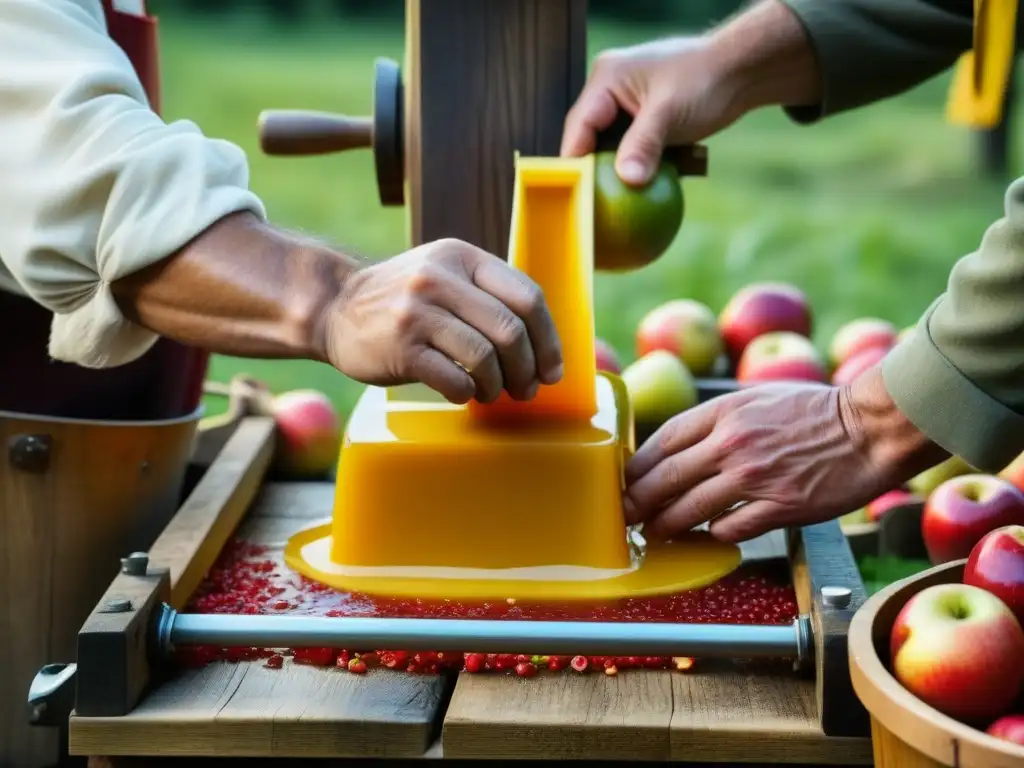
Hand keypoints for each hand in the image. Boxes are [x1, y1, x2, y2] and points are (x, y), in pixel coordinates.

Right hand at [324, 238, 563, 404]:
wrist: (335, 309)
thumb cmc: (405, 302)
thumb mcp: (444, 275)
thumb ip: (489, 296)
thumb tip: (548, 347)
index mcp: (462, 257)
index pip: (526, 296)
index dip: (548, 338)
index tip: (551, 368)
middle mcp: (439, 278)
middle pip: (510, 330)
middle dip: (527, 368)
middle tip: (526, 389)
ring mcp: (417, 312)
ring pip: (484, 357)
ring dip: (497, 385)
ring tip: (491, 392)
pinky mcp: (401, 347)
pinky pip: (453, 379)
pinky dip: (467, 393)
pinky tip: (462, 392)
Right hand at [560, 1, 821, 186]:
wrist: (742, 71)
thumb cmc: (705, 81)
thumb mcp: (670, 113)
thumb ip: (645, 145)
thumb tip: (627, 180)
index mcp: (606, 80)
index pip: (579, 126)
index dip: (574, 162)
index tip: (576, 195)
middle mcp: (610, 92)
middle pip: (590, 140)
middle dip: (593, 171)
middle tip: (592, 207)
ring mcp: (627, 107)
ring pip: (611, 148)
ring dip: (616, 173)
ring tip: (611, 208)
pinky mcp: (644, 121)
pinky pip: (631, 150)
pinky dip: (636, 169)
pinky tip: (638, 195)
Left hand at [623, 367, 945, 542]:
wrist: (870, 428)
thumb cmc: (816, 411)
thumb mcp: (757, 398)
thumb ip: (718, 419)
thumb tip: (681, 445)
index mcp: (724, 412)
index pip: (662, 441)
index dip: (636, 466)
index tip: (626, 481)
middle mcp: (731, 443)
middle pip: (664, 478)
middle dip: (637, 501)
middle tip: (624, 516)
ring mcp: (754, 477)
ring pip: (688, 509)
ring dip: (666, 525)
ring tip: (655, 533)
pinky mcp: (779, 506)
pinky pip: (729, 529)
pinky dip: (714, 534)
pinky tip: (710, 534)